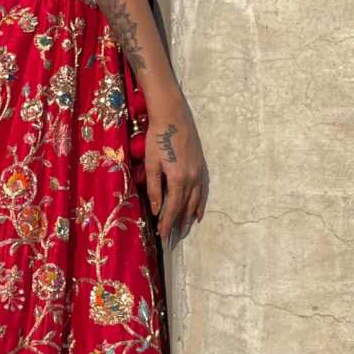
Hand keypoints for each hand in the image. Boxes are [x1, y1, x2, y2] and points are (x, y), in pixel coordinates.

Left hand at [145, 100, 208, 240]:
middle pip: (185, 207)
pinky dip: (200, 203)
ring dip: (190, 215)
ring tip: (185, 228)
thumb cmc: (157, 139)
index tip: (162, 234)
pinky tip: (197, 211)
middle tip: (172, 236)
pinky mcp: (201, 166)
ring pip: (196, 200)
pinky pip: (202, 190)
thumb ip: (153, 189)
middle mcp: (192, 179)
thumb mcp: (151, 165)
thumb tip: (157, 209)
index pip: (172, 208)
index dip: (167, 223)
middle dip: (178, 222)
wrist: (173, 117)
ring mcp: (199, 173)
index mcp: (178, 180)